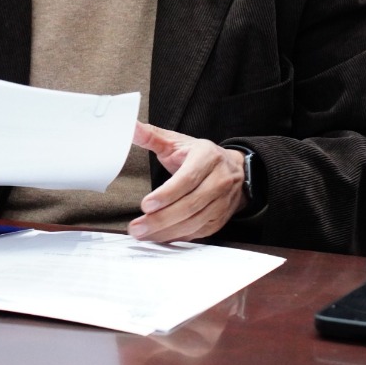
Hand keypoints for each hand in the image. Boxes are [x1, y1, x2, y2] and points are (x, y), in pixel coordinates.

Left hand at [128, 122, 246, 243]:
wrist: (234, 170)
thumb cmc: (200, 156)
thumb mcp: (178, 142)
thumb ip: (152, 136)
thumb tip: (131, 127)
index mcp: (207, 157)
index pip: (188, 179)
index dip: (167, 194)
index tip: (146, 205)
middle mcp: (220, 180)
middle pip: (190, 205)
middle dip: (161, 219)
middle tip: (137, 227)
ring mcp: (222, 202)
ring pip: (194, 222)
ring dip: (166, 231)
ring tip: (142, 233)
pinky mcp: (220, 219)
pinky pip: (197, 232)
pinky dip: (176, 236)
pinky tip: (158, 236)